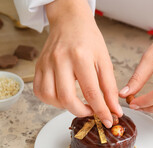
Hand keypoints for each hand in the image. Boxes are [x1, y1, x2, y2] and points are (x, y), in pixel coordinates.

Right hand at [33, 0, 121, 127]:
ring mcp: (46, 63)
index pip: (91, 92)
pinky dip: (51, 100)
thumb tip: (114, 109)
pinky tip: (62, 97)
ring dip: (65, 107)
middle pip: (67, 98)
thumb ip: (109, 87)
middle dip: (81, 112)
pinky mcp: (38, 66)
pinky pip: (39, 92)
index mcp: (80, 57)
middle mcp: (60, 60)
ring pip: (50, 97)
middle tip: (91, 112)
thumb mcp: (104, 60)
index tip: (108, 120)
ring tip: (76, 103)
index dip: (101, 111)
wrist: (69, 21)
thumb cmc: (88, 38)